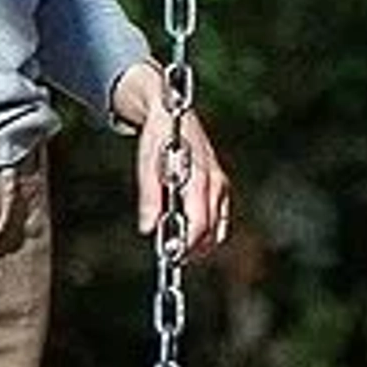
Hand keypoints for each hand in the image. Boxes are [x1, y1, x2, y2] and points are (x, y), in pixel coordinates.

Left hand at [110, 61, 231, 261]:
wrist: (170, 110)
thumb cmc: (158, 137)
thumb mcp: (148, 164)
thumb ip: (149, 197)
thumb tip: (147, 229)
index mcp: (200, 175)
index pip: (199, 219)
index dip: (188, 241)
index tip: (173, 254)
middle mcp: (215, 181)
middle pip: (211, 227)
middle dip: (194, 246)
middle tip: (174, 257)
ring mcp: (220, 184)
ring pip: (217, 225)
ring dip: (202, 242)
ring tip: (181, 251)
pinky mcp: (219, 186)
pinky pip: (219, 217)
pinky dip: (207, 231)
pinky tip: (192, 237)